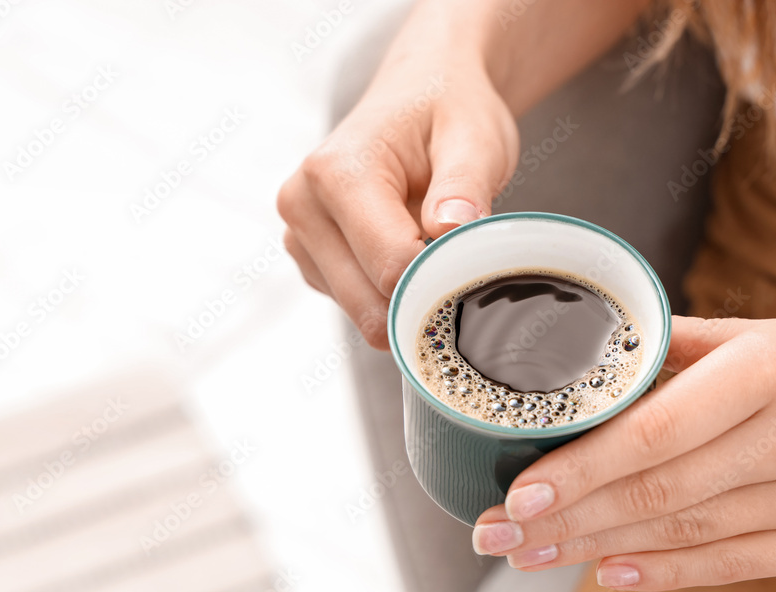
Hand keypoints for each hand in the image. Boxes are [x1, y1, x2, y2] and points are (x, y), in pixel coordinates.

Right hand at [277, 59, 517, 348]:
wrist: (419, 94)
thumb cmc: (446, 111)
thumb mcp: (474, 137)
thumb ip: (465, 184)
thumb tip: (450, 229)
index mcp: (335, 173)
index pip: (391, 267)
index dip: (442, 279)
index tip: (475, 264)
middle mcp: (302, 205)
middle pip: (369, 303)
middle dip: (423, 298)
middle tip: (463, 263)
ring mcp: (299, 235)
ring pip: (363, 312)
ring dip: (406, 298)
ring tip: (431, 244)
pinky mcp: (309, 259)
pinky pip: (356, 305)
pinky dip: (390, 295)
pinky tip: (408, 251)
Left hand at [472, 294, 775, 590]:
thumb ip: (696, 346)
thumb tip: (615, 358)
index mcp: (774, 371)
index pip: (654, 434)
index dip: (579, 471)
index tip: (517, 494)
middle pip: (657, 493)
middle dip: (565, 521)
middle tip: (495, 537)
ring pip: (687, 535)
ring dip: (598, 550)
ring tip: (533, 558)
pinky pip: (739, 564)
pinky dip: (670, 572)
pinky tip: (612, 573)